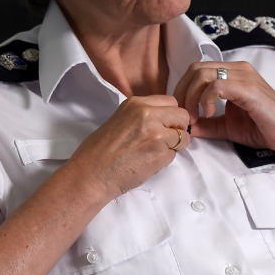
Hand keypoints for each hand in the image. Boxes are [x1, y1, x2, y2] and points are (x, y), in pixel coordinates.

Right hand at [65, 95, 190, 198]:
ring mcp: (156, 132)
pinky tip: (148, 162)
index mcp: (136, 103)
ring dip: (174, 145)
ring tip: (154, 153)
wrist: (91, 174)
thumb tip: (163, 121)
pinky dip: (166, 159)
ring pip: (183, 136)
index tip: (164, 125)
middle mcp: (147, 113)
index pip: (170, 101)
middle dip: (178, 128)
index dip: (170, 116)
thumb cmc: (100, 152)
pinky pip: (175, 154)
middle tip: (165, 140)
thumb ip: (142, 116)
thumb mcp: (120, 119)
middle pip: (182, 115)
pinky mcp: (160, 152)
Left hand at [172, 62, 274, 155]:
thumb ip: (207, 124)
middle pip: (195, 69)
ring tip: (196, 117)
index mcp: (233, 74)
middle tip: (185, 116)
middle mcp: (238, 69)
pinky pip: (217, 85)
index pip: (197, 70)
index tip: (181, 113)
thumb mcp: (228, 126)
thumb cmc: (264, 129)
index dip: (182, 90)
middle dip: (182, 92)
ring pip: (203, 74)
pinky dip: (207, 99)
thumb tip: (186, 126)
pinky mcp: (249, 89)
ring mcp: (244, 77)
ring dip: (192, 97)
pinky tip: (211, 114)